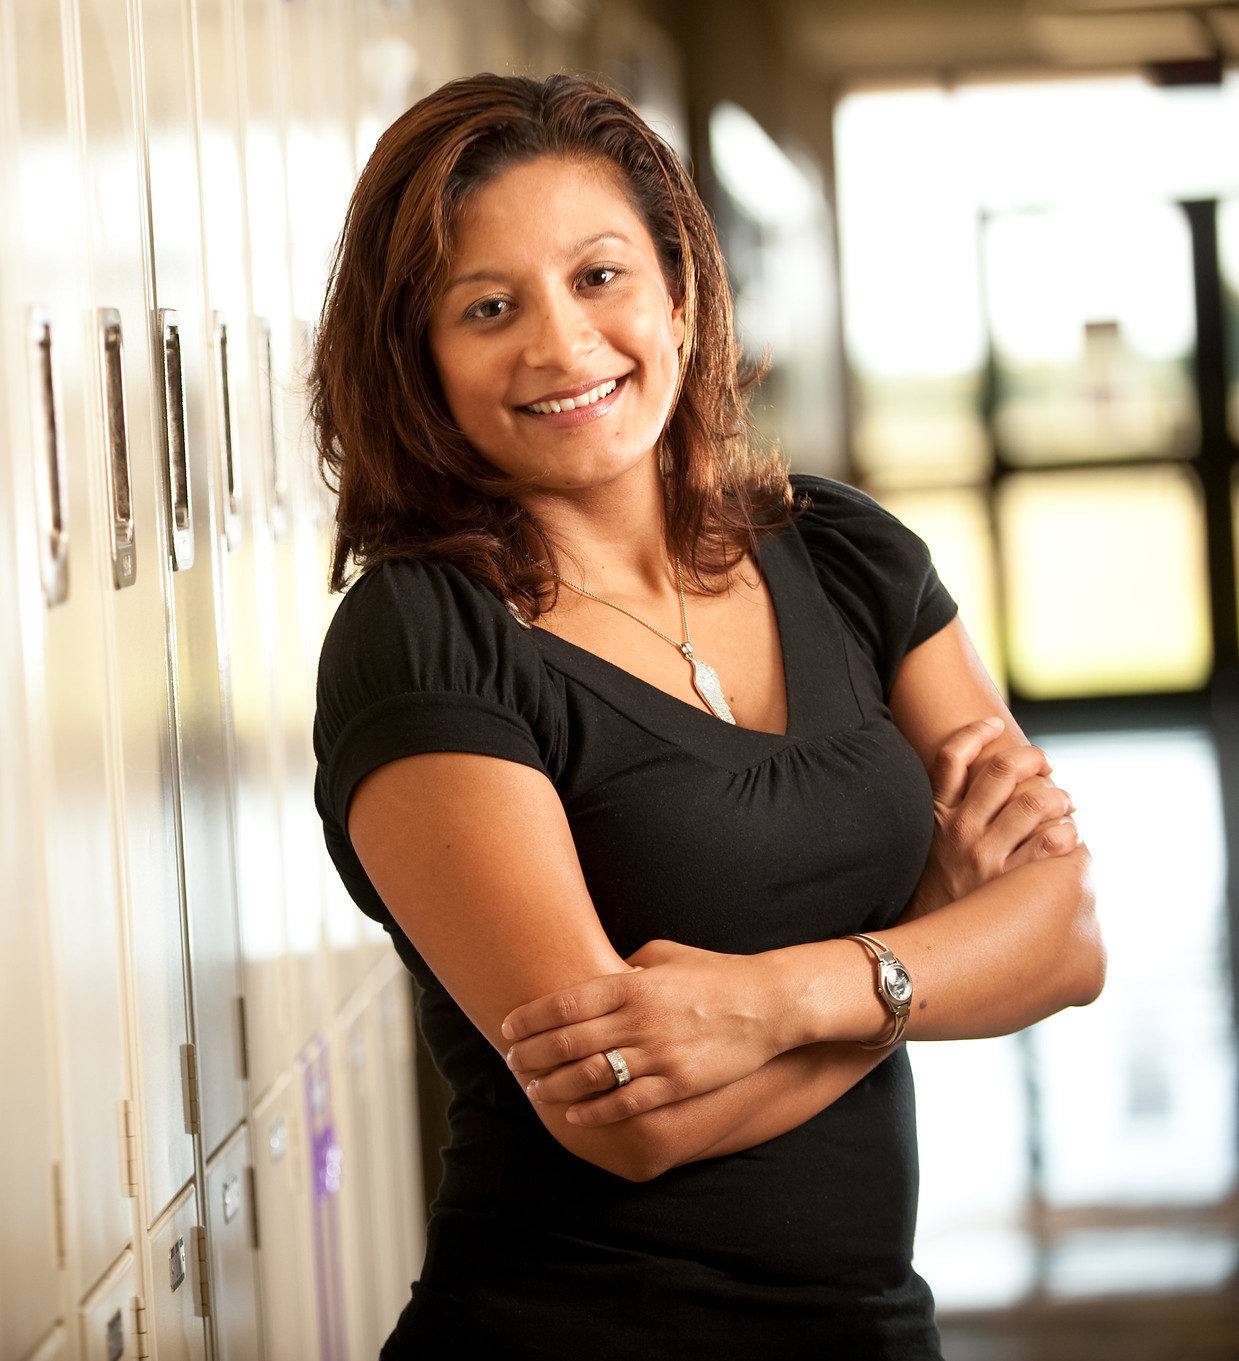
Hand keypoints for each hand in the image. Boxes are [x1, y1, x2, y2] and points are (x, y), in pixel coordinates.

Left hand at [500, 939, 780, 1125]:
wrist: (767, 1003)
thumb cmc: (714, 973)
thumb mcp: (665, 955)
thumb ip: (626, 966)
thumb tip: (595, 974)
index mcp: (632, 984)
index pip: (565, 1002)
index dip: (530, 1018)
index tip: (507, 1028)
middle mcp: (639, 1018)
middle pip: (568, 1041)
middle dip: (531, 1055)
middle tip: (511, 1063)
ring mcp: (658, 1053)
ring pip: (590, 1076)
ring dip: (554, 1086)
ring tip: (535, 1090)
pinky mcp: (677, 1082)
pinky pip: (626, 1102)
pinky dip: (594, 1112)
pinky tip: (574, 1115)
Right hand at [907, 718, 1077, 918]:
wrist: (926, 949)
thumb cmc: (932, 894)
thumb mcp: (925, 848)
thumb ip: (946, 816)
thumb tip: (986, 787)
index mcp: (936, 815)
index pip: (952, 756)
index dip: (977, 732)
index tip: (996, 725)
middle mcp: (960, 829)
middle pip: (1004, 769)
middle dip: (1035, 759)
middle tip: (1047, 769)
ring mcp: (986, 855)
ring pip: (1035, 801)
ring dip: (1060, 797)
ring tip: (1064, 807)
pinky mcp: (1011, 883)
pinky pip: (1053, 842)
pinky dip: (1068, 833)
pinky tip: (1067, 837)